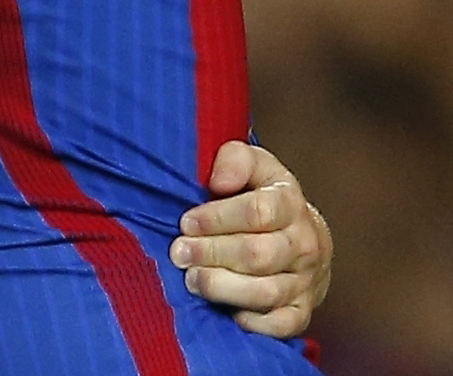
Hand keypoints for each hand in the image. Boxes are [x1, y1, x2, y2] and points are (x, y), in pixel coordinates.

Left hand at [170, 140, 331, 336]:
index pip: (258, 212)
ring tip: (191, 280)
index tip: (186, 223)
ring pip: (267, 291)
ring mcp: (306, 280)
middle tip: (178, 253)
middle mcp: (305, 243)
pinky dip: (254, 322)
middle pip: (259, 254)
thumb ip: (235, 159)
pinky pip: (282, 324)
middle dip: (212, 254)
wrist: (304, 235)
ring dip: (224, 288)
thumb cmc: (262, 196)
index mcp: (290, 203)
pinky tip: (227, 313)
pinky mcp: (302, 311)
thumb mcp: (253, 166)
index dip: (217, 218)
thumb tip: (218, 179)